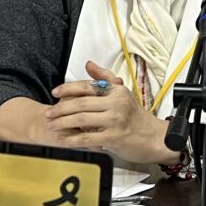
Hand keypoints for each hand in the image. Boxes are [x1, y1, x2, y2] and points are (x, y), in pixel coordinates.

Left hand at [45, 60, 174, 165]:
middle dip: (60, 109)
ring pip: (81, 120)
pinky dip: (73, 139)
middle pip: (80, 103)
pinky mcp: (114, 137)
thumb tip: (89, 64)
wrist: (155, 138)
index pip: (87, 86)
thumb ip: (105, 78)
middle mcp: (115, 103)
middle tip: (49, 113)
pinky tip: (64, 140)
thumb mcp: (123, 93)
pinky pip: (88, 138)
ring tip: (52, 125)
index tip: (55, 93)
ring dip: (63, 123)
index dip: (68, 89)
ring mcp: (115, 120)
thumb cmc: (137, 117)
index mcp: (115, 91)